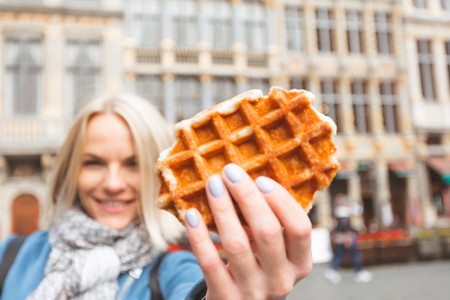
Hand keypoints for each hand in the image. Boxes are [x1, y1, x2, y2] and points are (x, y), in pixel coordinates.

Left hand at [185, 163, 311, 299]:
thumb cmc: (257, 267)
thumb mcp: (273, 252)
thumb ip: (270, 224)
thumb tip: (248, 177)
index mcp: (300, 263)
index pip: (301, 228)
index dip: (281, 201)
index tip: (261, 178)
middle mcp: (281, 280)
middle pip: (268, 232)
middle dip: (247, 197)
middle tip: (230, 172)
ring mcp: (254, 292)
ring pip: (236, 244)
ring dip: (223, 209)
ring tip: (212, 184)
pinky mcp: (226, 299)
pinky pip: (210, 263)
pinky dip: (200, 236)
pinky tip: (192, 215)